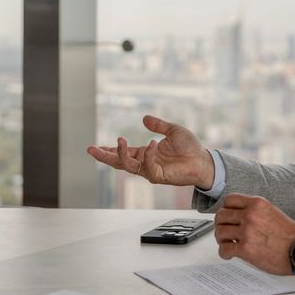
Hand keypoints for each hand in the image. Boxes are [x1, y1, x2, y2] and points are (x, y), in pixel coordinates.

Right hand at [86, 115, 214, 188]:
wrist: (204, 160)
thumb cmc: (190, 147)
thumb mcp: (173, 131)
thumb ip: (158, 125)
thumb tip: (144, 118)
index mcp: (146, 153)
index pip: (124, 153)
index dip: (109, 150)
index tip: (94, 147)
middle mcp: (146, 163)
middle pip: (120, 162)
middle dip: (104, 156)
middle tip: (90, 149)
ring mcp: (151, 171)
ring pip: (129, 166)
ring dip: (121, 154)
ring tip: (119, 141)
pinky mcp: (160, 177)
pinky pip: (148, 168)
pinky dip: (148, 155)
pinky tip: (151, 144)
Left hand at [215, 194, 294, 274]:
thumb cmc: (290, 235)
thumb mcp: (273, 212)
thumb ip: (255, 211)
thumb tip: (239, 216)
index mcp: (258, 203)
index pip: (229, 200)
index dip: (226, 209)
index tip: (228, 216)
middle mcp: (250, 215)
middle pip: (221, 215)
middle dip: (221, 224)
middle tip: (225, 231)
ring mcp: (247, 231)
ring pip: (219, 231)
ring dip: (221, 239)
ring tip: (228, 243)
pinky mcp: (245, 249)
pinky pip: (224, 249)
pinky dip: (224, 253)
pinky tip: (230, 254)